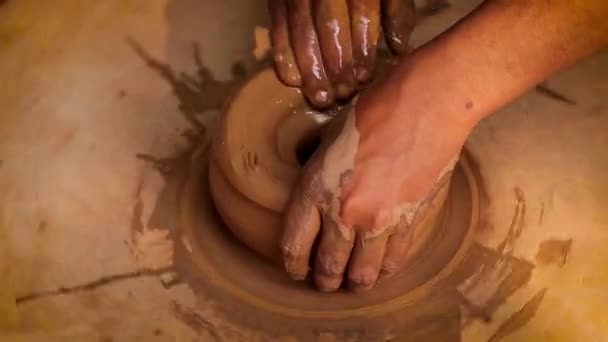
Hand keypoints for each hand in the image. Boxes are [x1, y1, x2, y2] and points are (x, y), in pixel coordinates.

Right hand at [268, 0, 415, 107]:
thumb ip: (395, 11)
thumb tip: (399, 49)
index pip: (361, 11)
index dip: (362, 47)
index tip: (364, 77)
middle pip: (329, 26)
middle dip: (336, 64)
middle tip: (342, 94)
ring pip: (302, 32)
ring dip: (311, 69)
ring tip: (321, 97)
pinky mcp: (277, 3)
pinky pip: (277, 31)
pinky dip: (284, 58)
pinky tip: (294, 82)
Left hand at [280, 79, 469, 291]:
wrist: (424, 107)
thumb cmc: (373, 112)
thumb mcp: (328, 136)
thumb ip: (320, 170)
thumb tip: (317, 185)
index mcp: (315, 189)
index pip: (294, 244)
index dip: (293, 264)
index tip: (297, 271)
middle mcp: (343, 213)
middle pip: (328, 265)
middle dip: (323, 281)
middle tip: (324, 285)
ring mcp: (379, 221)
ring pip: (362, 272)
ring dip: (354, 283)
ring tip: (352, 285)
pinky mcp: (409, 222)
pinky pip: (393, 259)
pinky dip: (384, 270)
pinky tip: (380, 271)